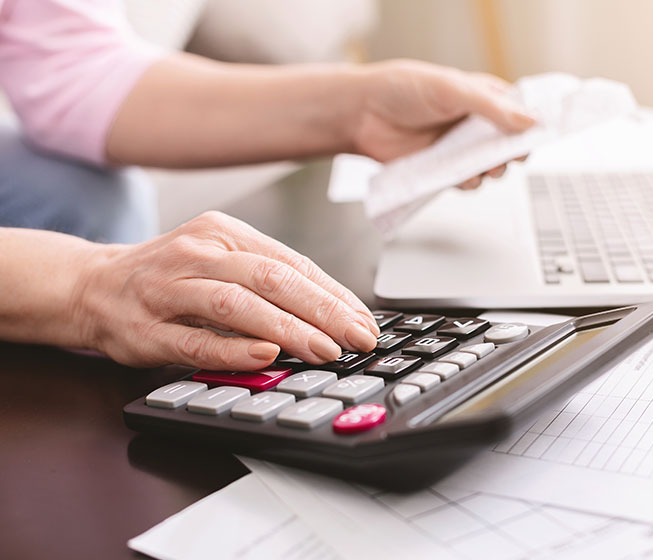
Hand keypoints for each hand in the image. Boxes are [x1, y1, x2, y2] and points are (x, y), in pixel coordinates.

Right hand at [76, 212, 378, 369]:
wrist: (91, 285)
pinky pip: (195, 340)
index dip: (333, 295)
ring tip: (324, 350)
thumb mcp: (220, 262)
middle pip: (272, 279)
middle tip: (356, 338)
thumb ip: (267, 281)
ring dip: (287, 330)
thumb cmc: (168, 278)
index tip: (364, 321)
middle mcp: (198, 252)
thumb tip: (332, 312)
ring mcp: (169, 288)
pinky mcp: (145, 328)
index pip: (292, 263)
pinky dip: (233, 349)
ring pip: (237, 305)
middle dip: (322, 311)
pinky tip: (265, 357)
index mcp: (224, 233)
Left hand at [353, 60, 535, 187]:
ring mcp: (458, 147)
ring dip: (491, 171)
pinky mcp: (442, 168)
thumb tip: (530, 121)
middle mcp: (472, 122)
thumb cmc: (402, 89)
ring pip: (490, 167)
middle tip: (508, 157)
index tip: (537, 138)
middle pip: (508, 144)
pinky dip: (469, 183)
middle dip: (512, 153)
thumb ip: (493, 107)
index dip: (531, 125)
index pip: (519, 111)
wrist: (362, 114)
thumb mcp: (454, 90)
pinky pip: (466, 182)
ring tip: (485, 168)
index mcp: (481, 96)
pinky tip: (462, 177)